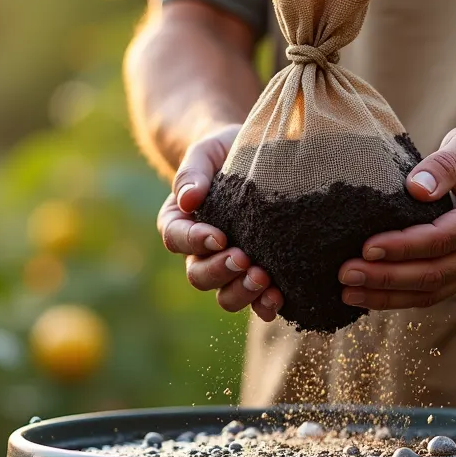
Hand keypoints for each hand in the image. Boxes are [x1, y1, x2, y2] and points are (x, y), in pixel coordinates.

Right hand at [156, 124, 284, 320]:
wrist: (257, 156)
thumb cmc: (226, 150)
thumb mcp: (207, 151)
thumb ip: (193, 171)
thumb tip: (187, 200)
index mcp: (180, 222)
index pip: (176, 238)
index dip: (194, 242)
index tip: (218, 237)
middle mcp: (200, 252)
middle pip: (198, 275)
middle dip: (220, 271)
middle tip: (244, 260)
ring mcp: (229, 267)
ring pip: (225, 295)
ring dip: (242, 292)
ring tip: (264, 279)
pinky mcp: (256, 274)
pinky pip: (255, 302)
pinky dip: (264, 305)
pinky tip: (279, 297)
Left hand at [338, 122, 455, 308]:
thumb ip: (445, 164)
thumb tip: (415, 190)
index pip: (440, 239)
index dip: (402, 247)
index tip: (365, 247)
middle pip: (433, 273)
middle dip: (386, 277)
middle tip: (345, 275)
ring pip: (431, 291)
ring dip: (388, 296)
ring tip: (348, 293)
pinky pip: (433, 292)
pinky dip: (400, 298)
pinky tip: (369, 296)